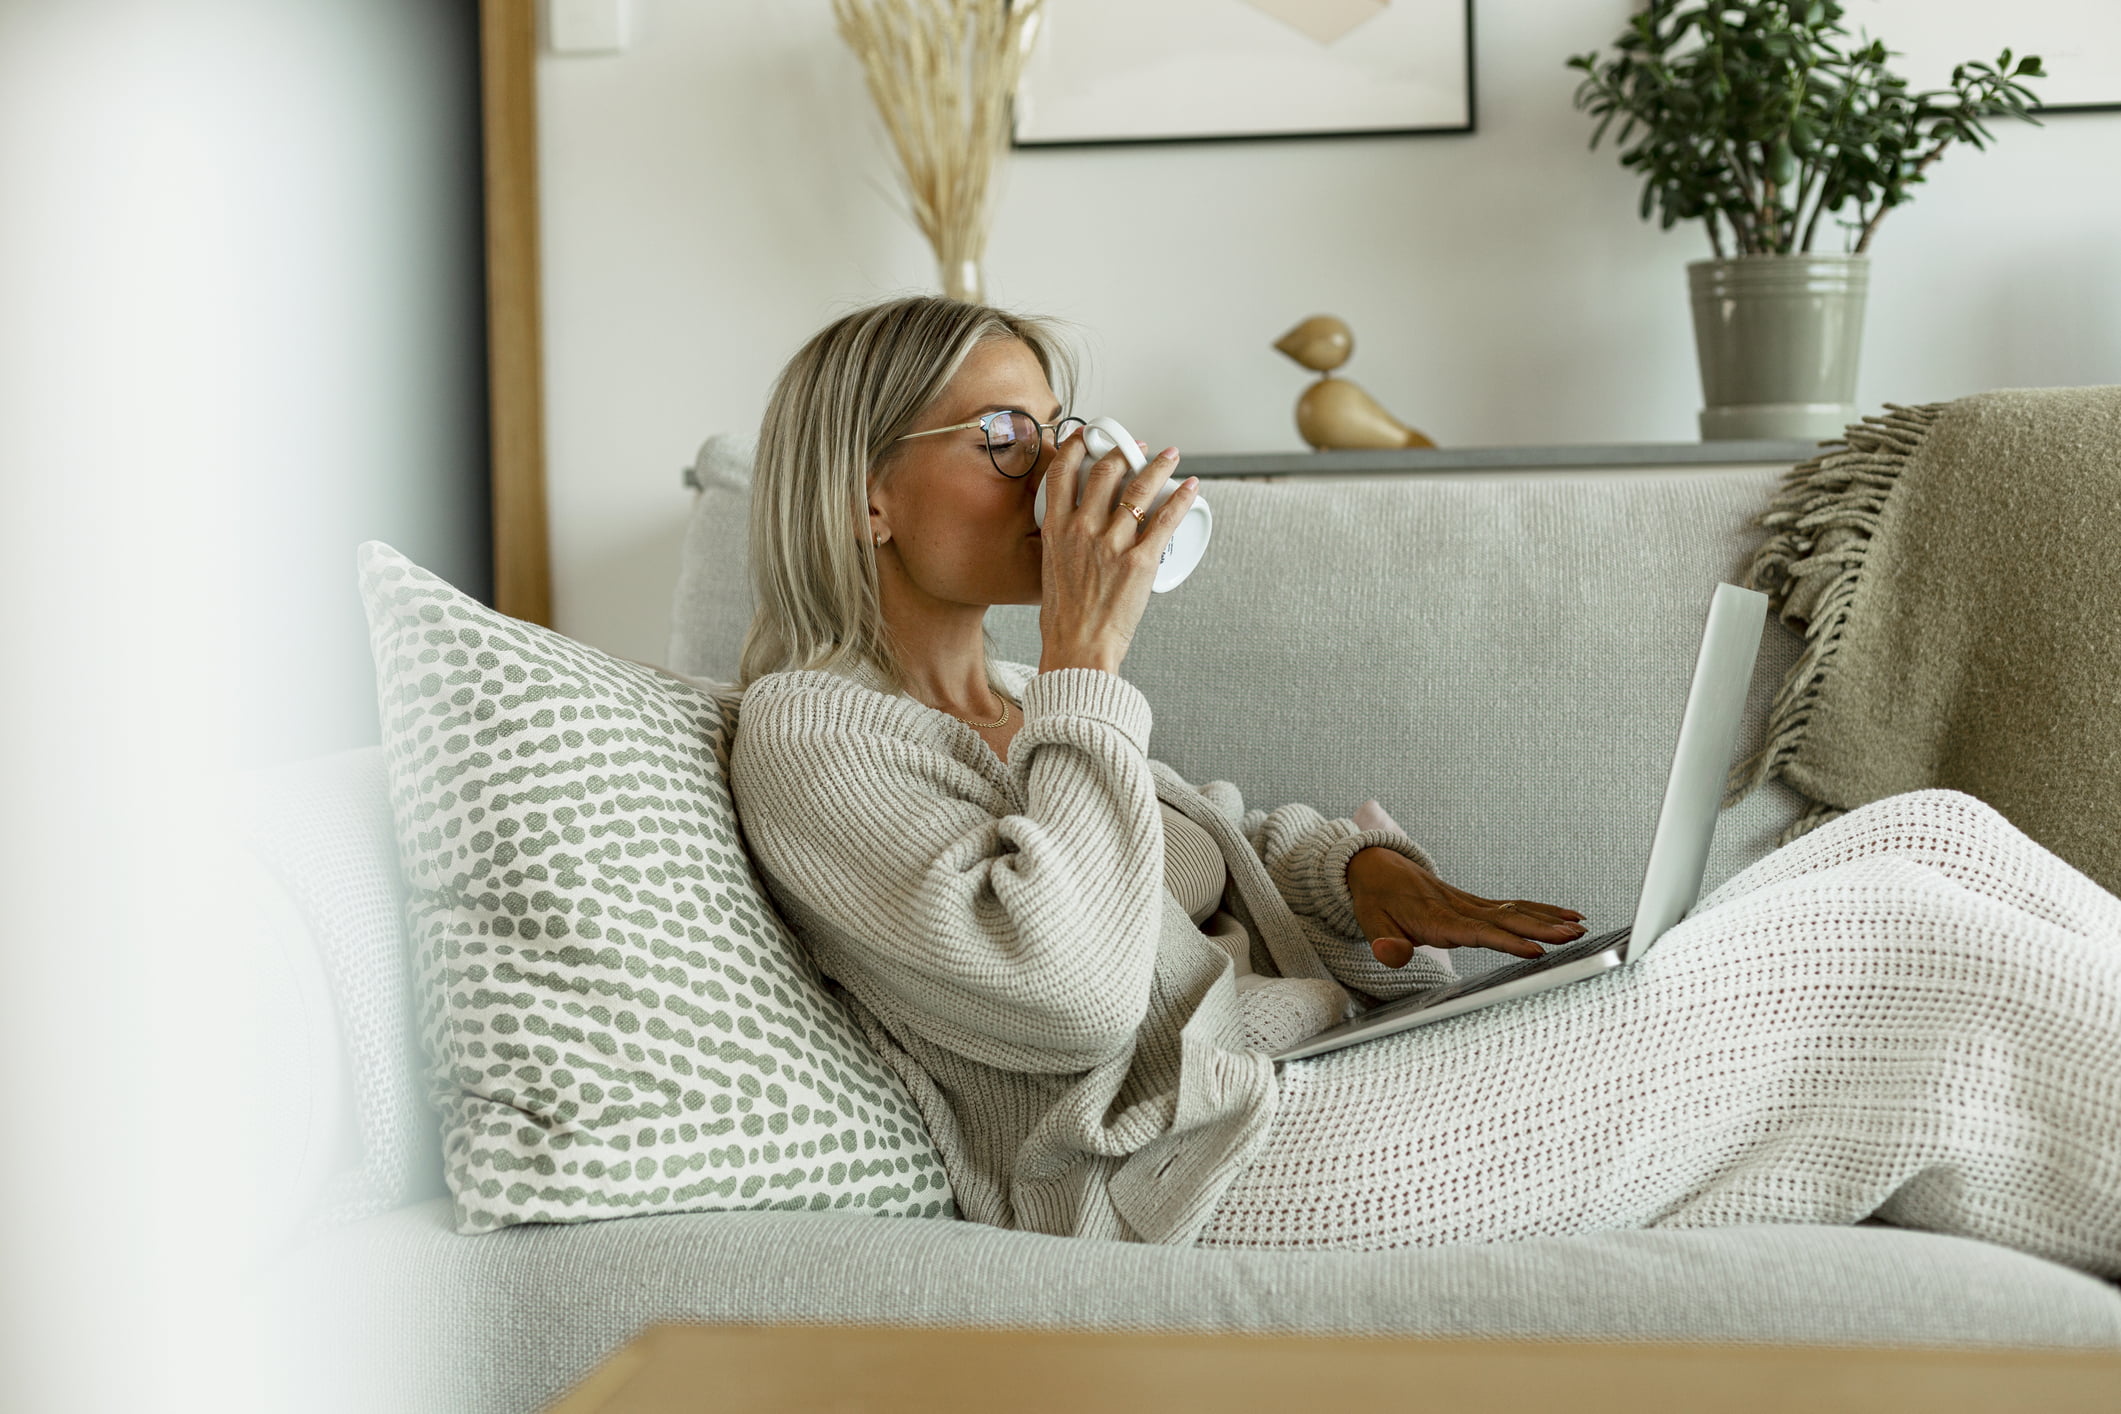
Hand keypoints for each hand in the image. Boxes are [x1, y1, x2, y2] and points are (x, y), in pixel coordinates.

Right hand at [1034, 431, 1199, 675]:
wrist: (1078, 647)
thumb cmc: (1064, 618)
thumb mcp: (1050, 569)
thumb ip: (1063, 543)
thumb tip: (1077, 533)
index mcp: (1057, 530)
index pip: (1063, 473)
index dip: (1077, 447)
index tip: (1088, 437)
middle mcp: (1083, 529)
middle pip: (1106, 473)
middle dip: (1124, 452)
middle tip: (1137, 448)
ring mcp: (1112, 543)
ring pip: (1138, 489)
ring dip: (1157, 466)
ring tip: (1169, 456)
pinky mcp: (1140, 561)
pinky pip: (1166, 520)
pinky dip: (1181, 499)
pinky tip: (1190, 486)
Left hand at [1347, 847, 1585, 965]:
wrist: (1375, 867)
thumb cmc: (1375, 900)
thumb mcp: (1370, 922)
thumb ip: (1384, 943)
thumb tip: (1392, 954)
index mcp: (1437, 917)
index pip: (1477, 932)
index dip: (1506, 941)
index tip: (1535, 950)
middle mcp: (1460, 908)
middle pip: (1506, 920)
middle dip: (1541, 929)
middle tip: (1574, 937)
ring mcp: (1470, 903)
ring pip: (1515, 910)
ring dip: (1548, 919)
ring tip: (1580, 928)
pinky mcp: (1475, 903)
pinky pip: (1512, 906)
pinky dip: (1540, 910)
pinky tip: (1566, 917)